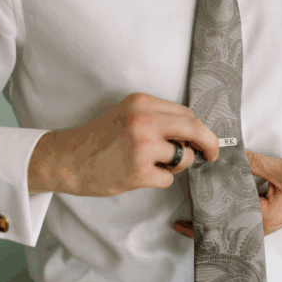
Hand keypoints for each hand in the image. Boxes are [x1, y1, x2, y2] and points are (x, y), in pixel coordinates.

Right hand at [27, 93, 219, 196]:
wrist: (68, 160)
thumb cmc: (98, 139)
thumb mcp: (126, 115)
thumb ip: (156, 118)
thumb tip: (194, 133)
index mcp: (140, 102)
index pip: (186, 112)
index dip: (198, 128)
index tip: (202, 139)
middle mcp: (142, 120)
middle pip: (194, 128)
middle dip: (209, 143)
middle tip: (212, 154)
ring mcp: (141, 147)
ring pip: (184, 156)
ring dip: (177, 165)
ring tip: (155, 165)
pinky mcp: (138, 172)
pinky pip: (168, 178)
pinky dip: (160, 179)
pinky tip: (140, 175)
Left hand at [173, 150, 281, 236]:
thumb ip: (255, 162)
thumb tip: (230, 154)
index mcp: (263, 217)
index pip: (229, 215)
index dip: (209, 209)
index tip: (191, 206)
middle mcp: (259, 225)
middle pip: (226, 222)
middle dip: (206, 215)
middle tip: (185, 209)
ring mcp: (259, 223)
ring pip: (231, 220)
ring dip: (215, 211)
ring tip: (195, 203)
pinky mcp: (260, 218)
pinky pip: (239, 215)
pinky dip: (227, 207)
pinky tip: (215, 199)